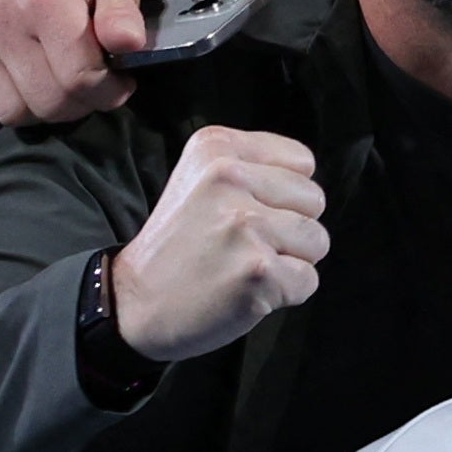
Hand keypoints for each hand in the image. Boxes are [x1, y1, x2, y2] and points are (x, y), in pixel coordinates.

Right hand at [0, 0, 152, 125]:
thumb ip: (123, 11)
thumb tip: (129, 44)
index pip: (80, 78)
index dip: (108, 90)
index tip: (117, 82)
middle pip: (48, 102)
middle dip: (79, 102)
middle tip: (87, 83)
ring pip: (11, 113)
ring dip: (39, 108)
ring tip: (52, 81)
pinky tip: (14, 84)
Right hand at [107, 127, 327, 362]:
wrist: (133, 303)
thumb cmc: (178, 247)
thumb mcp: (200, 180)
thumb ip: (253, 169)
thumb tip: (309, 182)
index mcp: (216, 148)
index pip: (302, 162)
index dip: (284, 194)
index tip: (245, 212)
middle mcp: (229, 178)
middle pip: (314, 200)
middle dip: (290, 228)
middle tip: (243, 244)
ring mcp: (245, 225)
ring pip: (317, 241)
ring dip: (290, 261)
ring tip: (244, 265)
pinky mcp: (258, 271)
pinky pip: (308, 281)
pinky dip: (286, 294)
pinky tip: (246, 290)